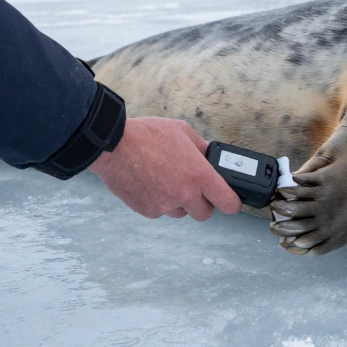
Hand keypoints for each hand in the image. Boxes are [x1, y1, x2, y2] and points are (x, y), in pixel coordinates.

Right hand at [88, 117, 241, 220]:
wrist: (113, 145)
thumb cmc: (148, 135)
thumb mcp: (183, 131)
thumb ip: (201, 147)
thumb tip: (211, 156)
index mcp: (199, 176)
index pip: (228, 203)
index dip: (232, 203)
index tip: (231, 201)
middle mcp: (184, 195)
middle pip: (205, 214)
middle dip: (203, 203)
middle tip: (195, 188)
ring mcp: (164, 205)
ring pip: (181, 213)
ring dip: (180, 202)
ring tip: (168, 180)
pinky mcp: (147, 210)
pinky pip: (160, 211)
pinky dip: (160, 202)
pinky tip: (152, 183)